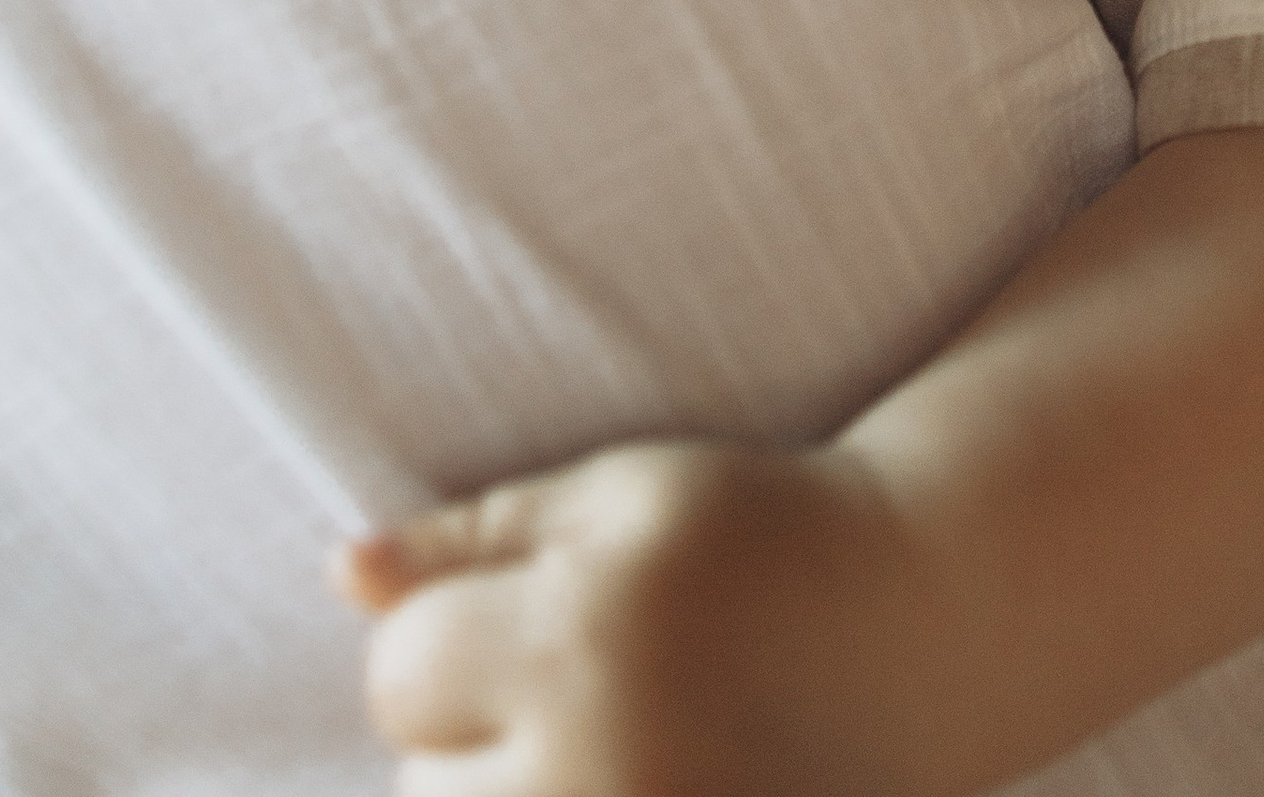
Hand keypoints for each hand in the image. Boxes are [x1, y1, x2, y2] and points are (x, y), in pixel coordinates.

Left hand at [337, 440, 932, 796]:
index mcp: (581, 637)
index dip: (441, 646)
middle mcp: (607, 766)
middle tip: (580, 700)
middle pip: (421, 795)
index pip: (399, 676)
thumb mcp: (620, 497)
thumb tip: (341, 570)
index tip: (525, 628)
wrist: (922, 627)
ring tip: (602, 756)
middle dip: (471, 748)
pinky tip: (616, 775)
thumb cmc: (757, 535)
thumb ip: (475, 535)